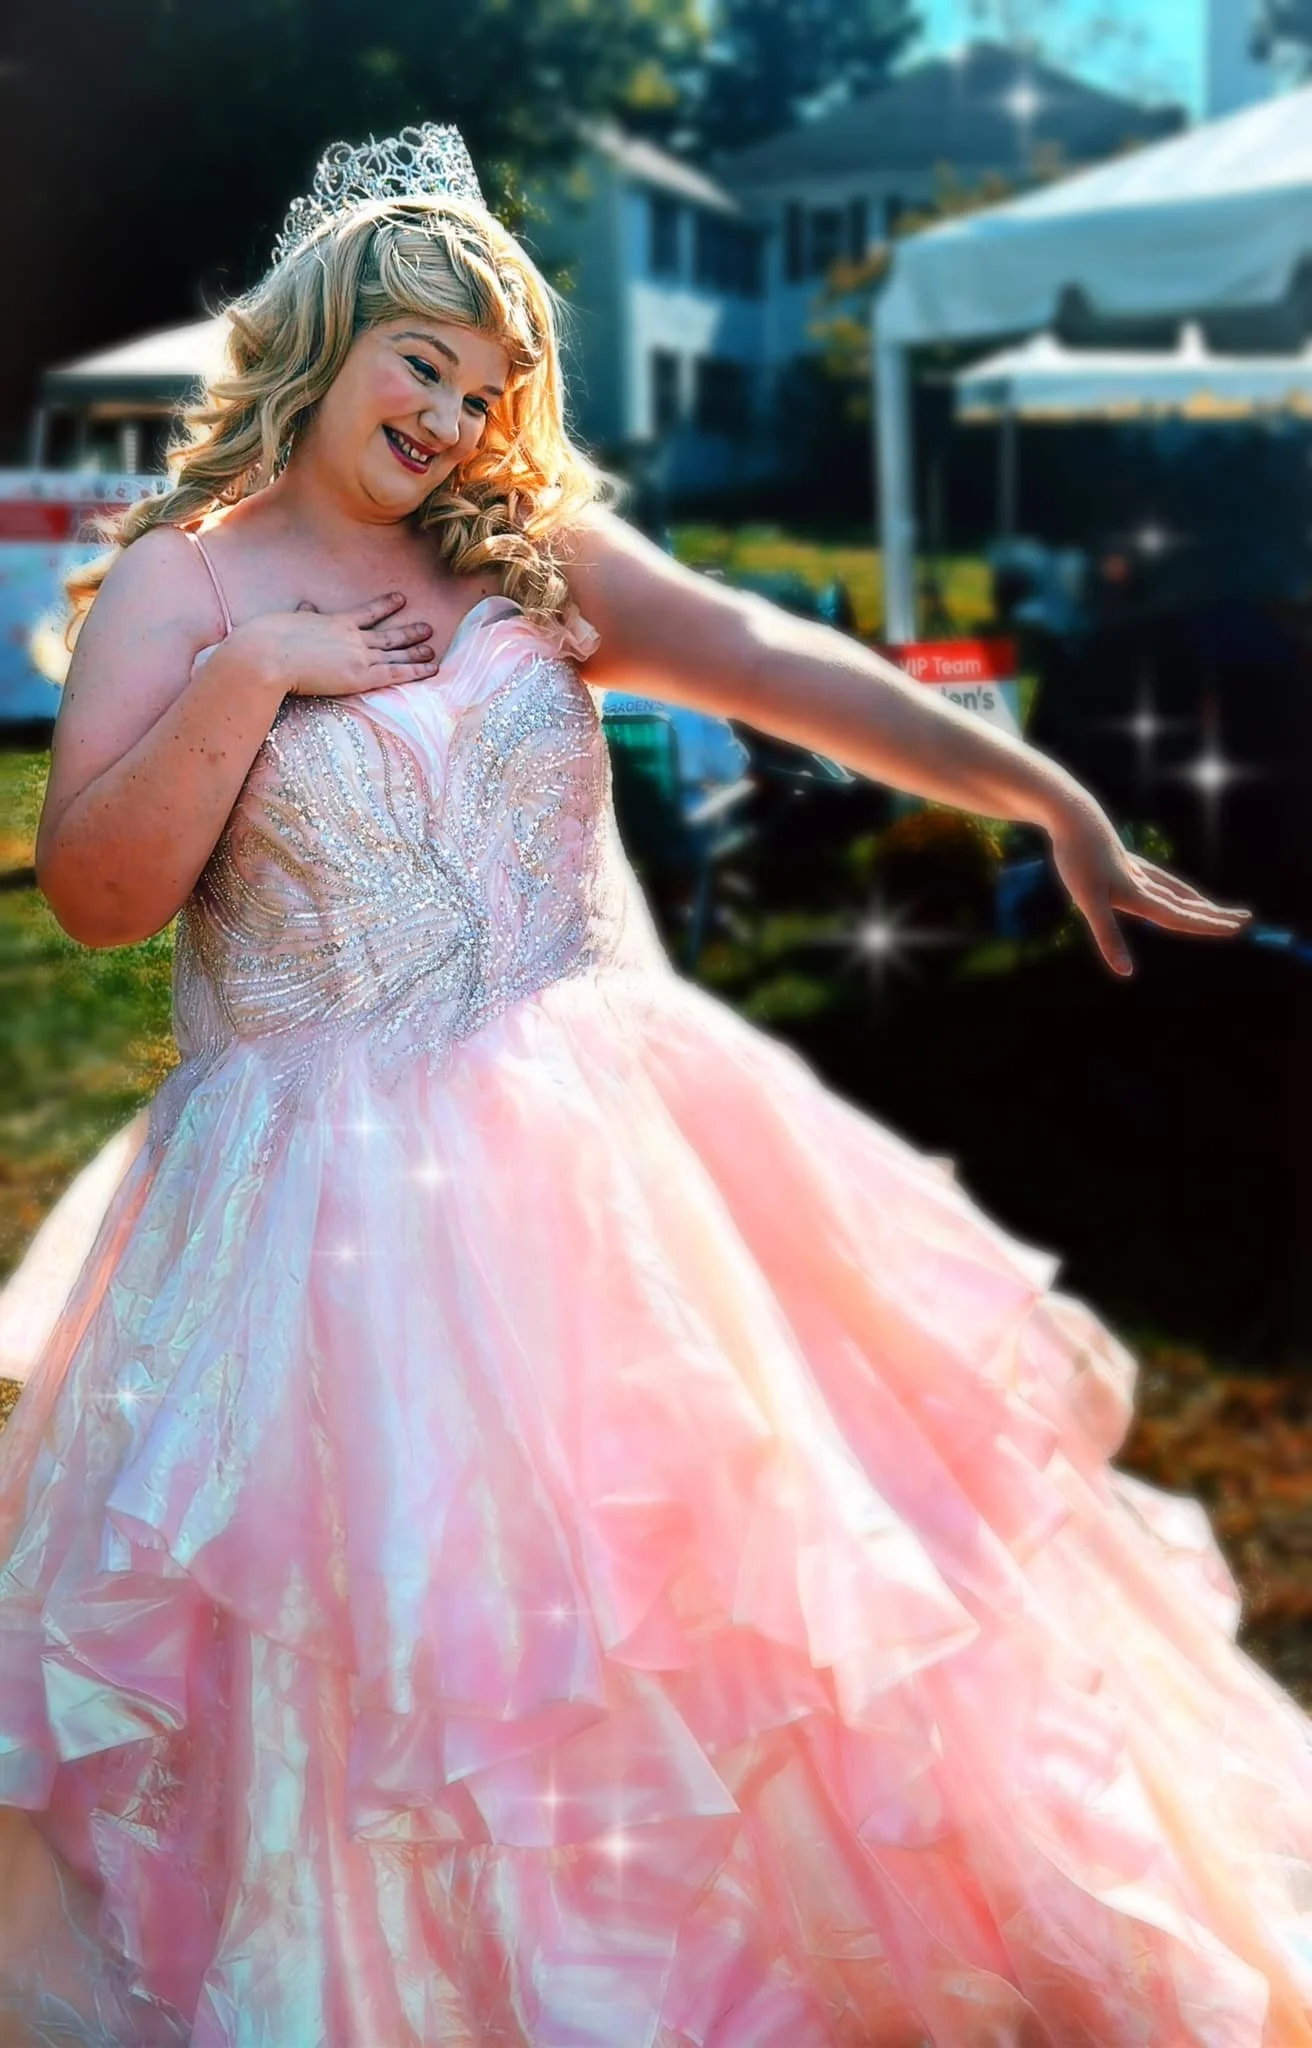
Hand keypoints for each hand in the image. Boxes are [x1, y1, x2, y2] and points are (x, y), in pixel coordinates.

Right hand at [232, 591, 437, 700]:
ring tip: (433, 647)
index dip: (384, 606)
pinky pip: (396, 673)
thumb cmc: (267, 640)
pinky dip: (416, 670)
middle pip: (386, 634)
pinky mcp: (361, 675)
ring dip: (416, 650)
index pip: (365, 614)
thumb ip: (302, 616)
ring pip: (396, 652)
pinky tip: (432, 668)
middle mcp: (351, 636)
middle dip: (408, 631)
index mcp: (333, 622)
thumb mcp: (288, 622)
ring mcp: (358, 654)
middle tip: (427, 627)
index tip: (399, 599)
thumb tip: (305, 605)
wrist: (267, 655)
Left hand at [1048, 798, 1251, 976]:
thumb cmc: (1079, 859)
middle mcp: (1143, 882)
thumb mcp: (1089, 903)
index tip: (1237, 928)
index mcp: (1140, 896)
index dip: (1208, 925)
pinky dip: (1171, 887)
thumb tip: (1125, 973)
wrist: (1072, 815)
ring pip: (1173, 889)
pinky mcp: (1123, 859)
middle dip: (1214, 914)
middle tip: (1244, 918)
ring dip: (1196, 901)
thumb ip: (1108, 938)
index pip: (1181, 917)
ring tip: (1212, 908)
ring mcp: (1134, 869)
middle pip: (1185, 903)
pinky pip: (1156, 878)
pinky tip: (1165, 886)